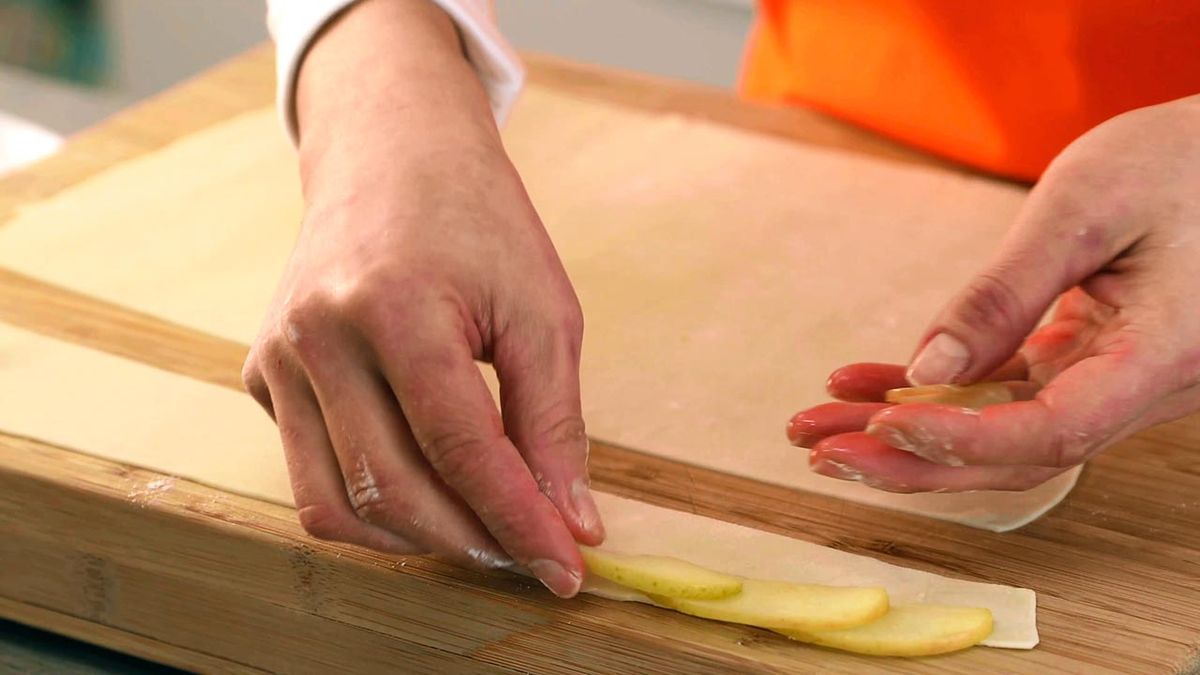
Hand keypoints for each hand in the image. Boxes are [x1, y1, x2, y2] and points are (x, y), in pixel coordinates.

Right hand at [242, 0, 601, 597]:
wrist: (391, 156)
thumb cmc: (478, 223)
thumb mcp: (542, 310)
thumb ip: (554, 422)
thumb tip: (572, 523)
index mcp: (395, 305)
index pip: (459, 449)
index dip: (518, 522)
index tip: (565, 570)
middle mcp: (317, 336)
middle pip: (391, 489)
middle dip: (471, 540)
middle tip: (531, 553)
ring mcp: (276, 357)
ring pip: (333, 504)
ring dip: (415, 539)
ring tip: (480, 529)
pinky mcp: (260, 374)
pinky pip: (309, 472)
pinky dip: (370, 501)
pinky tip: (423, 481)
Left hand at [788, 96, 1199, 492]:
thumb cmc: (1179, 161)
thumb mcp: (1086, 206)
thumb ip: (1006, 292)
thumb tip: (929, 369)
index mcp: (1162, 356)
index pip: (1055, 431)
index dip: (963, 440)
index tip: (884, 424)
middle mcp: (1142, 389)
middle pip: (1016, 454)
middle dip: (911, 459)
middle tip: (820, 451)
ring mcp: (1115, 382)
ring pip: (1002, 432)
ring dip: (909, 433)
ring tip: (821, 426)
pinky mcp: (1089, 362)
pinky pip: (1006, 394)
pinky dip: (938, 392)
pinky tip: (868, 385)